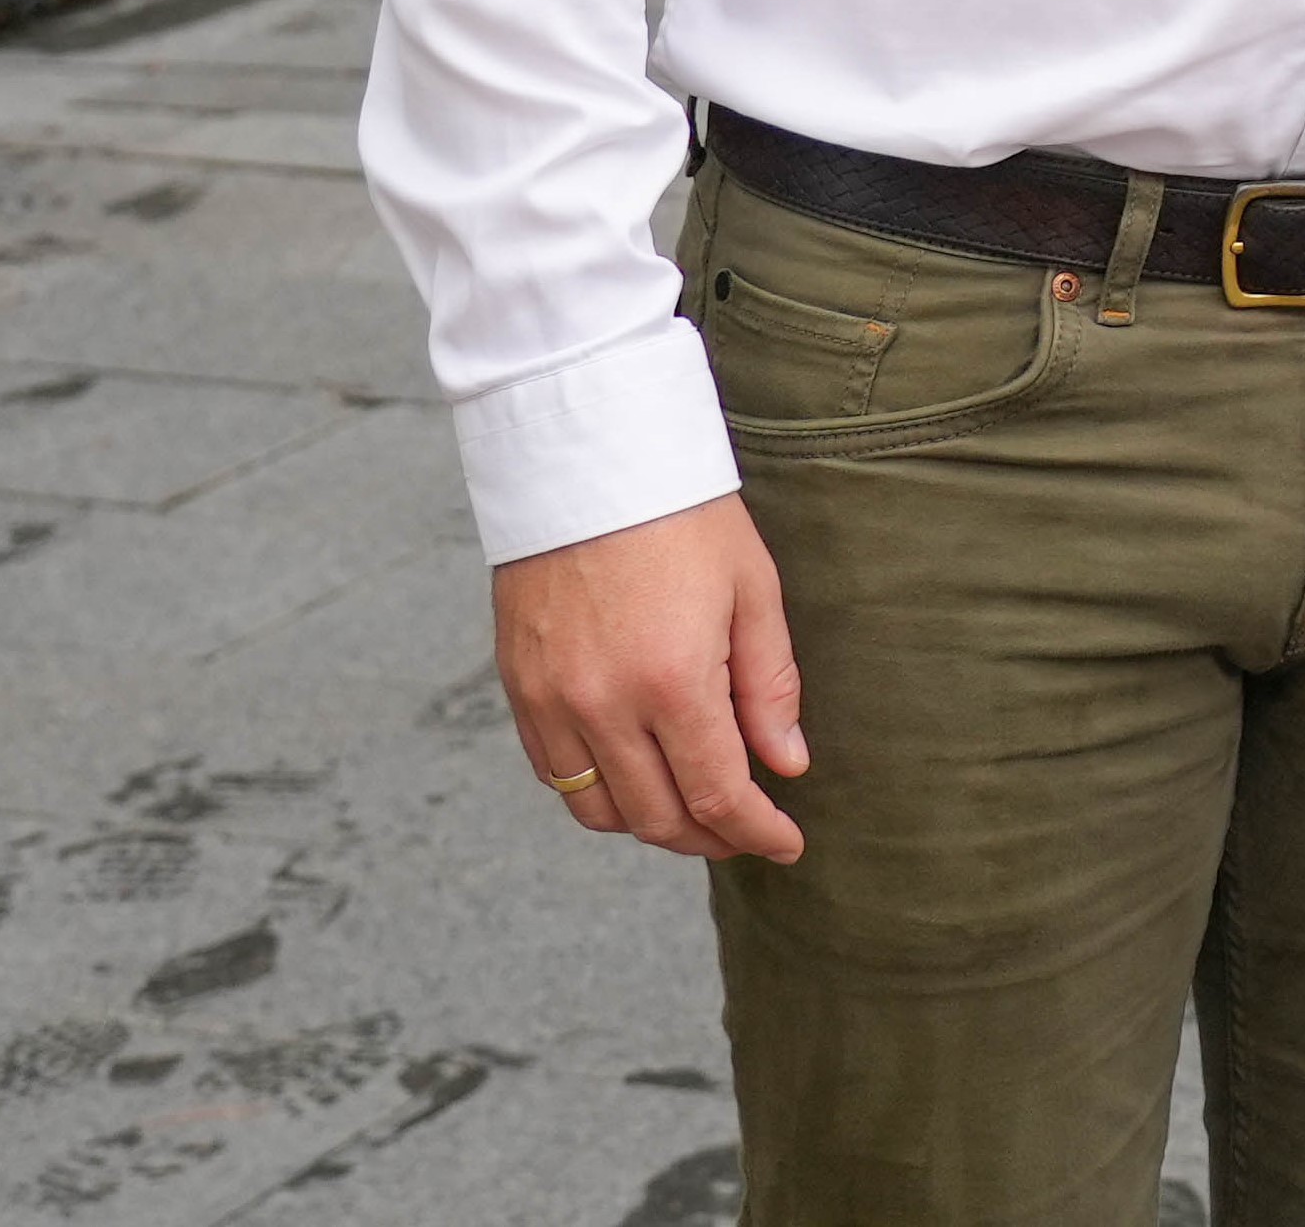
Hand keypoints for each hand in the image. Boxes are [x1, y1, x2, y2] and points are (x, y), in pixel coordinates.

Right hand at [493, 494, 809, 863]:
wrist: (588, 458)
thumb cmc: (684, 514)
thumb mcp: (752, 590)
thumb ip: (770, 686)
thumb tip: (786, 764)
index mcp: (672, 681)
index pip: (718, 795)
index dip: (757, 832)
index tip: (786, 845)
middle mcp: (602, 705)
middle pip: (658, 818)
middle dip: (711, 838)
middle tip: (747, 832)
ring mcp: (551, 702)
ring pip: (599, 811)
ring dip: (652, 824)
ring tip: (695, 808)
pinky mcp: (518, 688)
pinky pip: (555, 775)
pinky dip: (599, 793)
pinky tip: (637, 775)